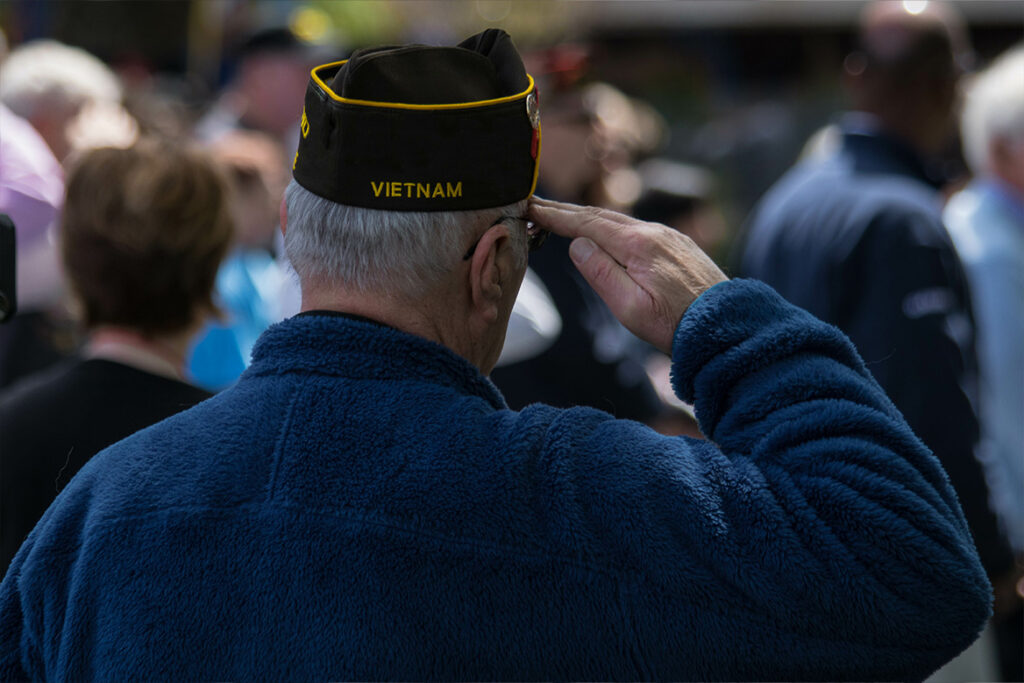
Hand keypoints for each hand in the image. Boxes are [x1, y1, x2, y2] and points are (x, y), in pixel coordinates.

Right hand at [528, 197, 727, 353]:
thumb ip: (601, 273)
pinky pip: (636, 228)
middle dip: (566, 211)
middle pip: (601, 216)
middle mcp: (654, 232)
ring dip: (588, 217)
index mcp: (639, 245)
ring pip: (620, 221)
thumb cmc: (676, 325)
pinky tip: (604, 232)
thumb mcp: (630, 308)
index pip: (586, 223)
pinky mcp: (678, 246)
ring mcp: (669, 237)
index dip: (555, 216)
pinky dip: (611, 226)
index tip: (530, 207)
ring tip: (563, 217)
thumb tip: (577, 244)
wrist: (728, 328)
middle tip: (536, 205)